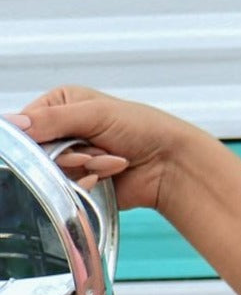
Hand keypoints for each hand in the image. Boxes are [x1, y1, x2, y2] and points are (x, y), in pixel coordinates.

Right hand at [3, 85, 204, 212]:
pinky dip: (89, 183)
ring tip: (112, 159)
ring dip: (85, 167)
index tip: (59, 141)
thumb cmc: (144, 129)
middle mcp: (61, 130)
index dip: (36, 138)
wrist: (172, 164)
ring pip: (51, 173)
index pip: (23, 125)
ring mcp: (70, 158)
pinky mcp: (79, 182)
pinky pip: (66, 190)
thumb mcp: (97, 114)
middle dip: (69, 154)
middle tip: (96, 148)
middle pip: (36, 152)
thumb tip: (14, 124)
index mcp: (61, 104)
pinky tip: (110, 175)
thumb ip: (53, 119)